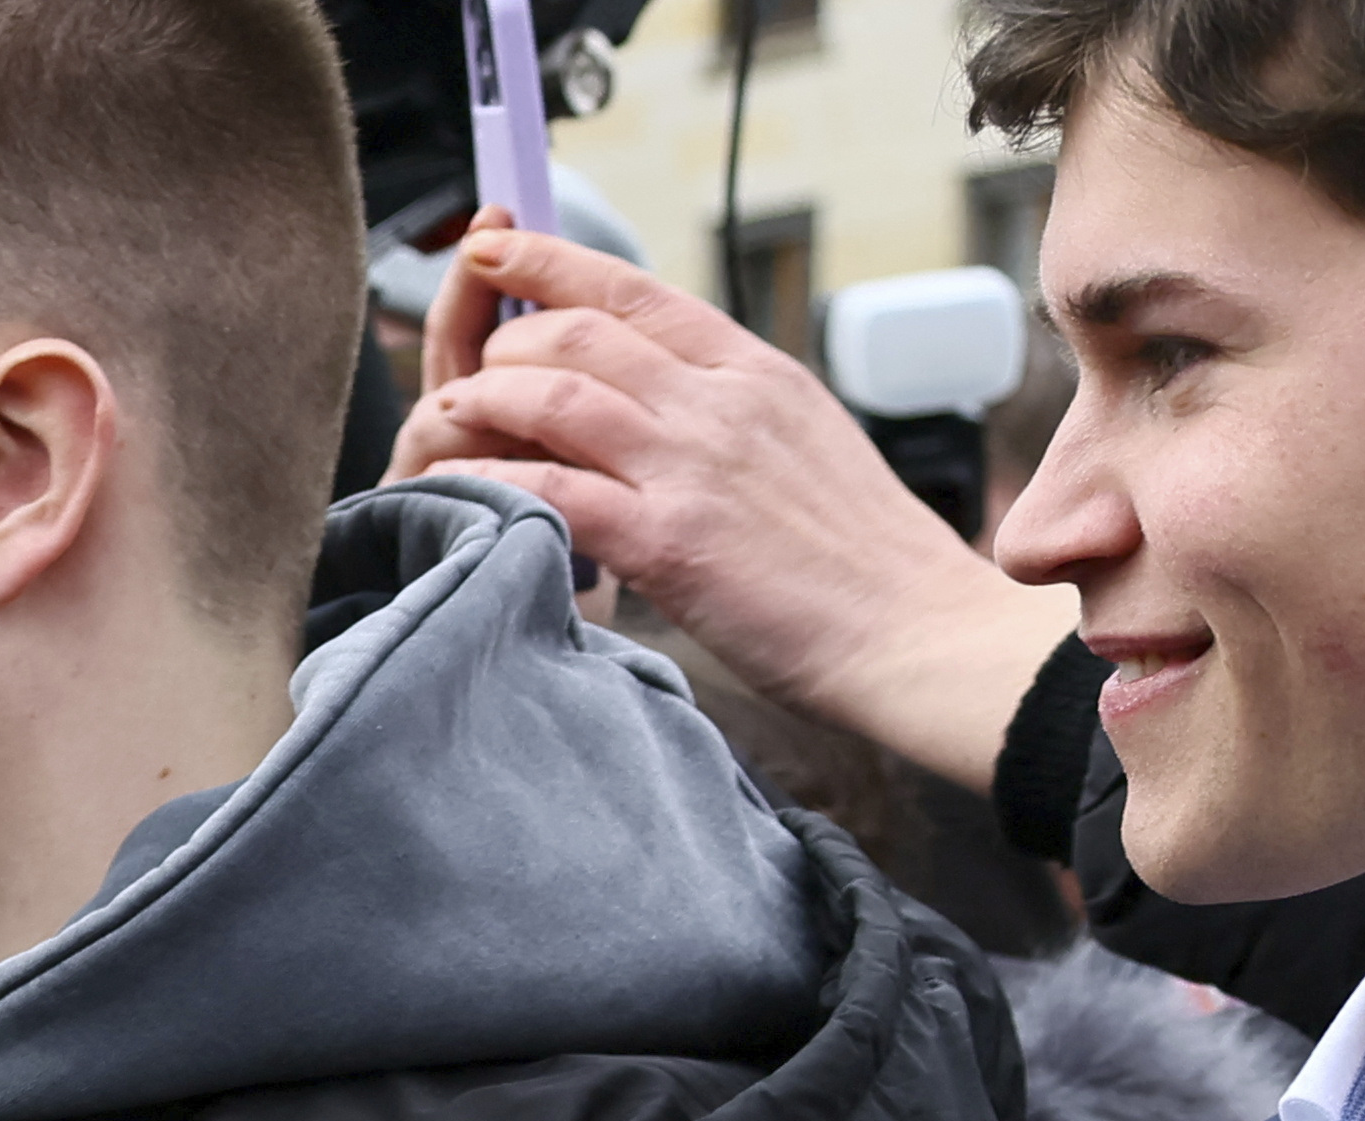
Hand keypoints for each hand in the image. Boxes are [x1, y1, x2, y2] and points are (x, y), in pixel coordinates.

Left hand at [395, 227, 1078, 788]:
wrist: (915, 629)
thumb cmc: (860, 557)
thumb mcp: (801, 444)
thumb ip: (729, 409)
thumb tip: (660, 395)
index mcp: (755, 372)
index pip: (634, 289)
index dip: (547, 260)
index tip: (487, 247)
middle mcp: (721, 402)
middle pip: (579, 332)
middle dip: (501, 343)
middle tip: (467, 373)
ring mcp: (694, 467)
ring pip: (554, 395)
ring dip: (483, 403)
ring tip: (449, 421)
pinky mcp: (671, 542)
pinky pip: (551, 491)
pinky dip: (489, 484)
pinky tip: (455, 489)